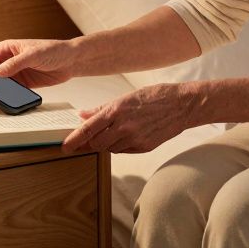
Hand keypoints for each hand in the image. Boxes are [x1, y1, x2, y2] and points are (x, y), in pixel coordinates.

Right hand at [0, 39, 79, 102]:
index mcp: (7, 48)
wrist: (71, 61)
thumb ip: (15, 63)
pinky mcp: (23, 84)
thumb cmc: (53, 49)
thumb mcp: (33, 54)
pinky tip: (1, 101)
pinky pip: (9, 91)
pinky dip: (4, 96)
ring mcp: (15, 73)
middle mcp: (8, 60)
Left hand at [62, 83, 200, 153]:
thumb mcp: (127, 96)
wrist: (183, 105)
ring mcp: (135, 139)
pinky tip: (125, 136)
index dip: (74, 140)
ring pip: (110, 148)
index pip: (88, 129)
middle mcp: (124, 127)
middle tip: (86, 140)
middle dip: (90, 143)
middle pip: (96, 144)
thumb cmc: (156, 96)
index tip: (65, 146)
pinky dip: (120, 145)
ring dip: (106, 143)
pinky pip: (124, 151)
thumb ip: (103, 108)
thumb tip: (83, 115)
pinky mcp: (144, 147)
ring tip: (112, 132)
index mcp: (117, 110)